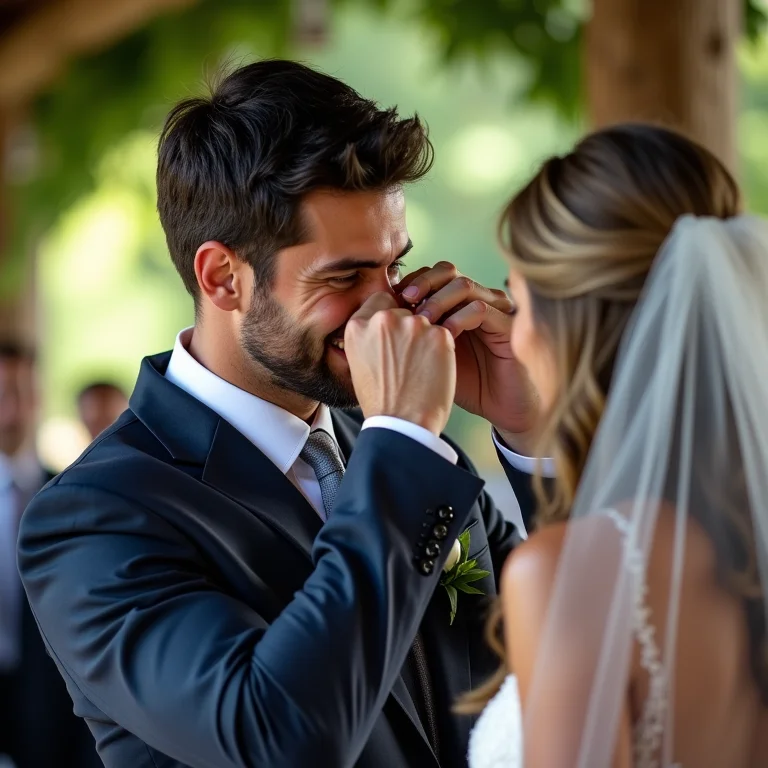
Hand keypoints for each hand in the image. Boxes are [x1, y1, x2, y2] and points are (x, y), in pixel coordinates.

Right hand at [344, 292, 456, 435]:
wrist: (403, 424)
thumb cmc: (381, 401)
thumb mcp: (359, 363)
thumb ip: (368, 336)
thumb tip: (381, 322)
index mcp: (358, 325)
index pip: (379, 301)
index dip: (389, 315)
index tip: (394, 334)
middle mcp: (383, 319)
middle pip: (403, 309)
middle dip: (408, 328)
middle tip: (408, 357)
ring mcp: (413, 325)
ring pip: (425, 319)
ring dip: (425, 338)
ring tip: (421, 367)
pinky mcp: (439, 335)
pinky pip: (444, 332)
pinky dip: (442, 349)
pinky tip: (435, 369)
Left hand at [396, 262, 538, 436]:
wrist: (499, 408)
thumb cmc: (463, 384)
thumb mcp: (428, 358)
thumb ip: (406, 337)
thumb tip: (369, 323)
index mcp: (456, 303)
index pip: (430, 275)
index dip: (409, 283)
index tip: (389, 301)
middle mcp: (476, 300)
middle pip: (447, 271)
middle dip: (422, 282)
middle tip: (404, 301)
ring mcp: (495, 310)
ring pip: (464, 285)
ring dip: (439, 300)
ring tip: (421, 320)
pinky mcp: (509, 326)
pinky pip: (483, 309)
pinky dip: (460, 318)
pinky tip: (444, 335)